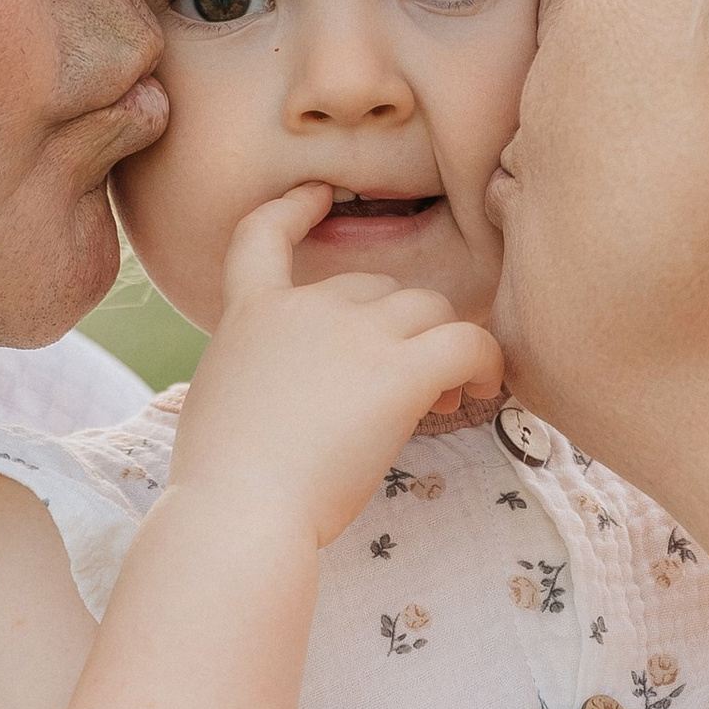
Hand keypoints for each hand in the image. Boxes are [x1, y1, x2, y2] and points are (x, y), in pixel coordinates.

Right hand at [169, 187, 501, 548]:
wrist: (239, 513)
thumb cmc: (223, 485)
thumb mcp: (222, 403)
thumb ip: (258, 375)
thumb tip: (294, 393)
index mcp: (250, 315)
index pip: (262, 235)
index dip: (294, 209)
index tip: (320, 195)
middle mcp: (304, 308)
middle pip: (375, 286)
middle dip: (398, 327)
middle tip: (414, 383)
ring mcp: (353, 335)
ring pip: (427, 308)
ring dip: (442, 344)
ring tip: (451, 396)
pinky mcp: (399, 372)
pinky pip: (469, 342)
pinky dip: (487, 360)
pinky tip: (484, 387)